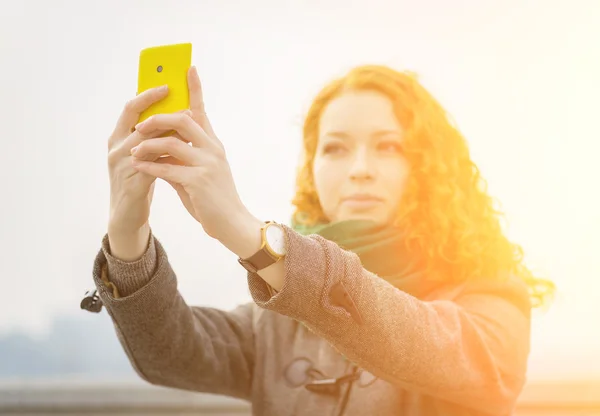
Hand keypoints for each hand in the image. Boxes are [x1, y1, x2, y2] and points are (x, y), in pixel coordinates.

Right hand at [107, 85, 190, 234]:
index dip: (147, 95)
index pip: (130, 109)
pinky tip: (185, 151)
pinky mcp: (133, 183)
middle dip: (162, 111)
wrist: (126, 215)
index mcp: (118, 138)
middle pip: (139, 122)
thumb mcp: (143, 155)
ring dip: (170, 132)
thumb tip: (176, 115)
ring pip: (147, 142)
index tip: (167, 85)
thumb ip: (153, 138)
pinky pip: (153, 165)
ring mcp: (122, 165)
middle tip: (185, 102)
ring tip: (190, 124)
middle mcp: (116, 148)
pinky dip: (170, 156)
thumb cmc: (138, 181)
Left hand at [130, 66, 249, 240]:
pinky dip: (149, 166)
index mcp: (213, 144)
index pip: (201, 110)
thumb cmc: (213, 199)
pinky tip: (138, 167)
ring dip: (148, 145)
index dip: (195, 88)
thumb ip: (181, 156)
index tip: (188, 68)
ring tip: (133, 152)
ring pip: (172, 143)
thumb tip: (157, 146)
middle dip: (157, 118)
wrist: (232, 223)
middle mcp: (212, 149)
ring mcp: (207, 164)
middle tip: (140, 124)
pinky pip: (167, 169)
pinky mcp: (198, 182)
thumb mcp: (199, 171)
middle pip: (182, 119)